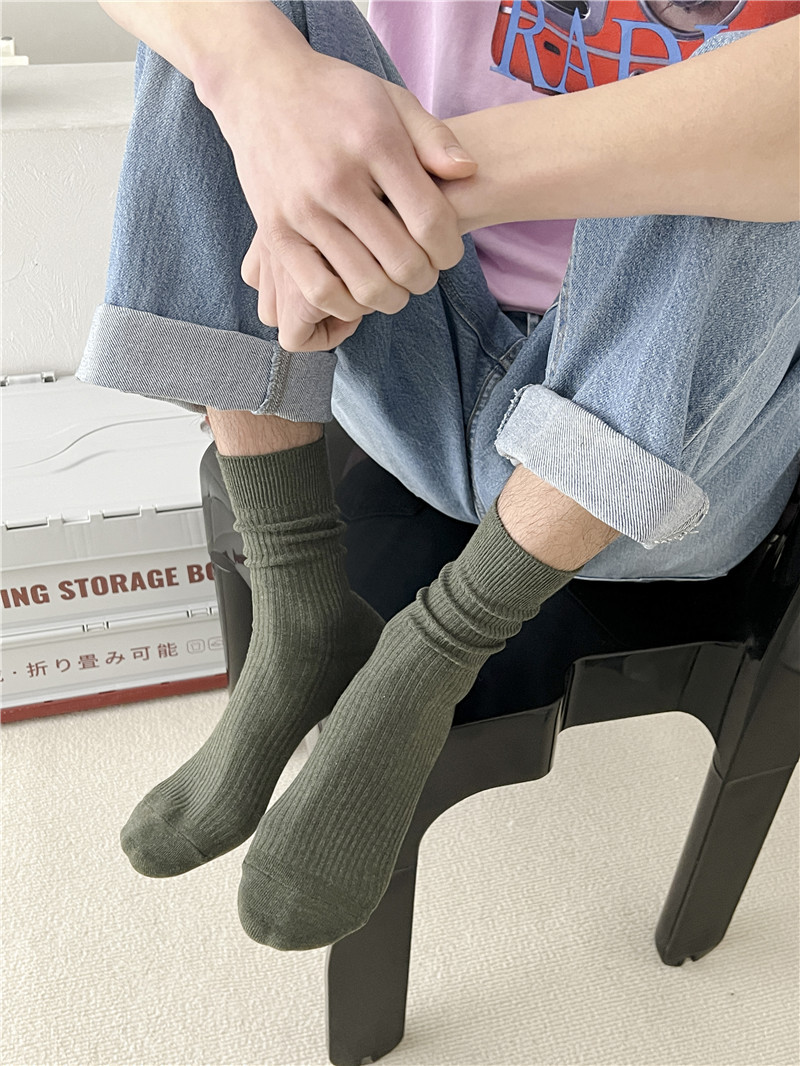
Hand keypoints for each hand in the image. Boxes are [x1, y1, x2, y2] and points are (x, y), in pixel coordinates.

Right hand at [204, 48, 476, 348]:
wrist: (260, 86)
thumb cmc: (337, 97)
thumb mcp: (391, 100)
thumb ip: (433, 137)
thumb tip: (469, 171)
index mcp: (374, 144)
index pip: (429, 222)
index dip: (448, 250)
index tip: (447, 253)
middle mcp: (337, 179)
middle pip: (401, 261)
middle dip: (424, 278)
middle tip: (423, 273)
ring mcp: (302, 209)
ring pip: (364, 285)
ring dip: (391, 298)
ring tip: (395, 285)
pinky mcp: (275, 232)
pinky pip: (320, 291)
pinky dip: (348, 305)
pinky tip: (358, 293)